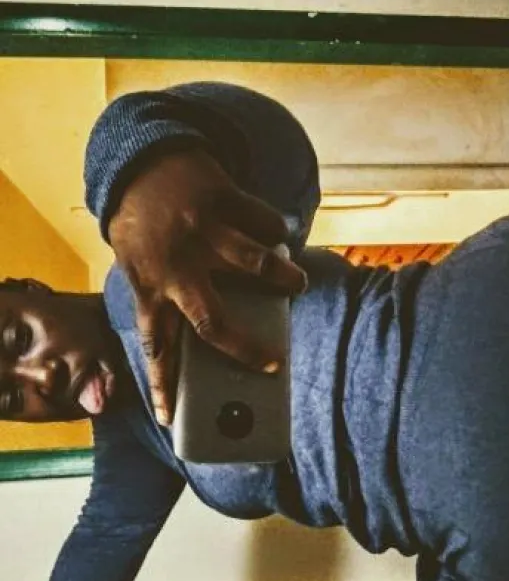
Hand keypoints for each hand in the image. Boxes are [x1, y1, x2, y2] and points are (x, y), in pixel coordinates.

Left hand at [108, 149, 307, 425]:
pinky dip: (278, 231)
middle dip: (247, 351)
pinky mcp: (222, 199)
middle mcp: (175, 265)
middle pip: (214, 323)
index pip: (155, 347)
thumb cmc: (141, 224)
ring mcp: (200, 232)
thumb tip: (208, 335)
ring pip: (256, 266)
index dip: (162, 387)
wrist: (139, 159)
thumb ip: (165, 296)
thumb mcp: (139, 265)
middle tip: (274, 366)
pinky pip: (264, 222)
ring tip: (297, 286)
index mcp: (149, 285)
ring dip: (284, 279)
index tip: (169, 422)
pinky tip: (280, 235)